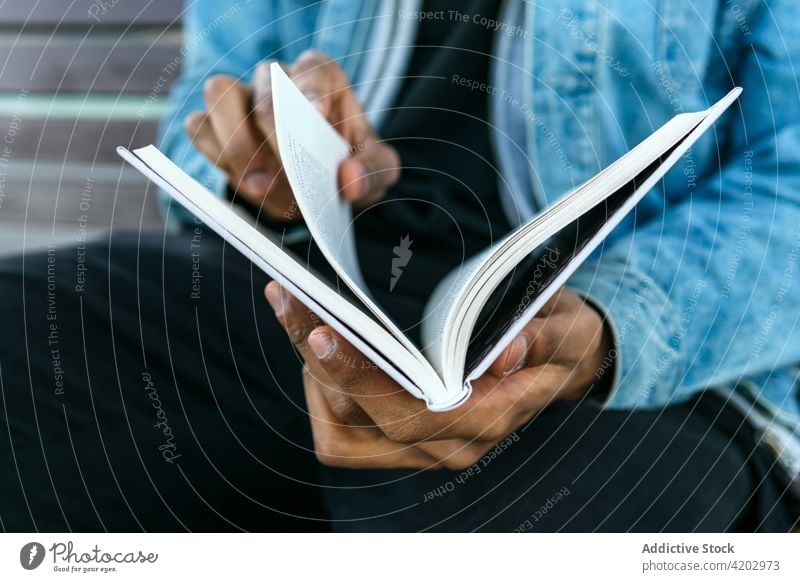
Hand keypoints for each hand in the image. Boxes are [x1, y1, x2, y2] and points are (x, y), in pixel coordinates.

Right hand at [185, 49, 399, 219]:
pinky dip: (216, 157)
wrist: (318, 183)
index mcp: (322, 77)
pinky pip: (199, 127)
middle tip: (288, 176)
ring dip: (236, 144)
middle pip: (264, 91)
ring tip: (261, 185)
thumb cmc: (349, 163)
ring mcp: (243, 98)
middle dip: (274, 137)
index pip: (313, 72)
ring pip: (219, 93)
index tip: (318, 114)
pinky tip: (244, 183)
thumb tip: (350, 180)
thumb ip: (372, 171)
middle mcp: (279, 79)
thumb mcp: (377, 169)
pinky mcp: (215, 125)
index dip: (312, 92)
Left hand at [265, 282, 613, 469]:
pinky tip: (316, 340)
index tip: (324, 331)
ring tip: (297, 307)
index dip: (362, 379)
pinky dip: (319, 385)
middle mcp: (447, 445)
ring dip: (311, 366)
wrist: (556, 360)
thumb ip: (544, 340)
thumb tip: (509, 352)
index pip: (411, 415)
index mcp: (488, 420)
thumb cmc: (558, 339)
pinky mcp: (398, 435)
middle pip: (361, 417)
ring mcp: (419, 445)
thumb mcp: (568, 329)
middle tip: (289, 298)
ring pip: (340, 423)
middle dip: (318, 358)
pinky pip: (340, 429)